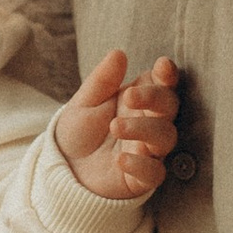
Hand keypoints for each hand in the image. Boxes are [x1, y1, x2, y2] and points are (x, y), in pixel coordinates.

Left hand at [53, 50, 181, 203]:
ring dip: (143, 128)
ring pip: (164, 137)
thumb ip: (102, 80)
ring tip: (115, 126)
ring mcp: (148, 151)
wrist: (63, 168)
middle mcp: (149, 123)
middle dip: (154, 98)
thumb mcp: (84, 103)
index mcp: (139, 100)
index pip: (162, 85)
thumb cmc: (79, 132)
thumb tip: (118, 53)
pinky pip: (154, 173)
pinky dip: (141, 165)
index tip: (163, 66)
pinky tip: (120, 159)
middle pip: (169, 107)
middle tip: (129, 96)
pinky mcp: (141, 179)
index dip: (167, 76)